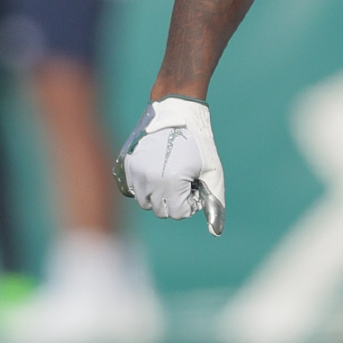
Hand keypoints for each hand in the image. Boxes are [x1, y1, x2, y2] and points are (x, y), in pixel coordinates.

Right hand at [114, 96, 224, 234]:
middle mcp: (150, 179)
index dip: (189, 202)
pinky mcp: (125, 164)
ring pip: (144, 202)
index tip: (193, 185)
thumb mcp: (213, 171)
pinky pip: (131, 189)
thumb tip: (216, 232)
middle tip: (181, 179)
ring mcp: (135, 172)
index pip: (178, 214)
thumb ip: (215, 201)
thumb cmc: (199, 142)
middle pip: (160, 211)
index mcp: (172, 182)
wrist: (176, 110)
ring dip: (157, 195)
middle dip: (173, 200)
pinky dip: (142, 186)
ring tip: (168, 174)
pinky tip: (154, 170)